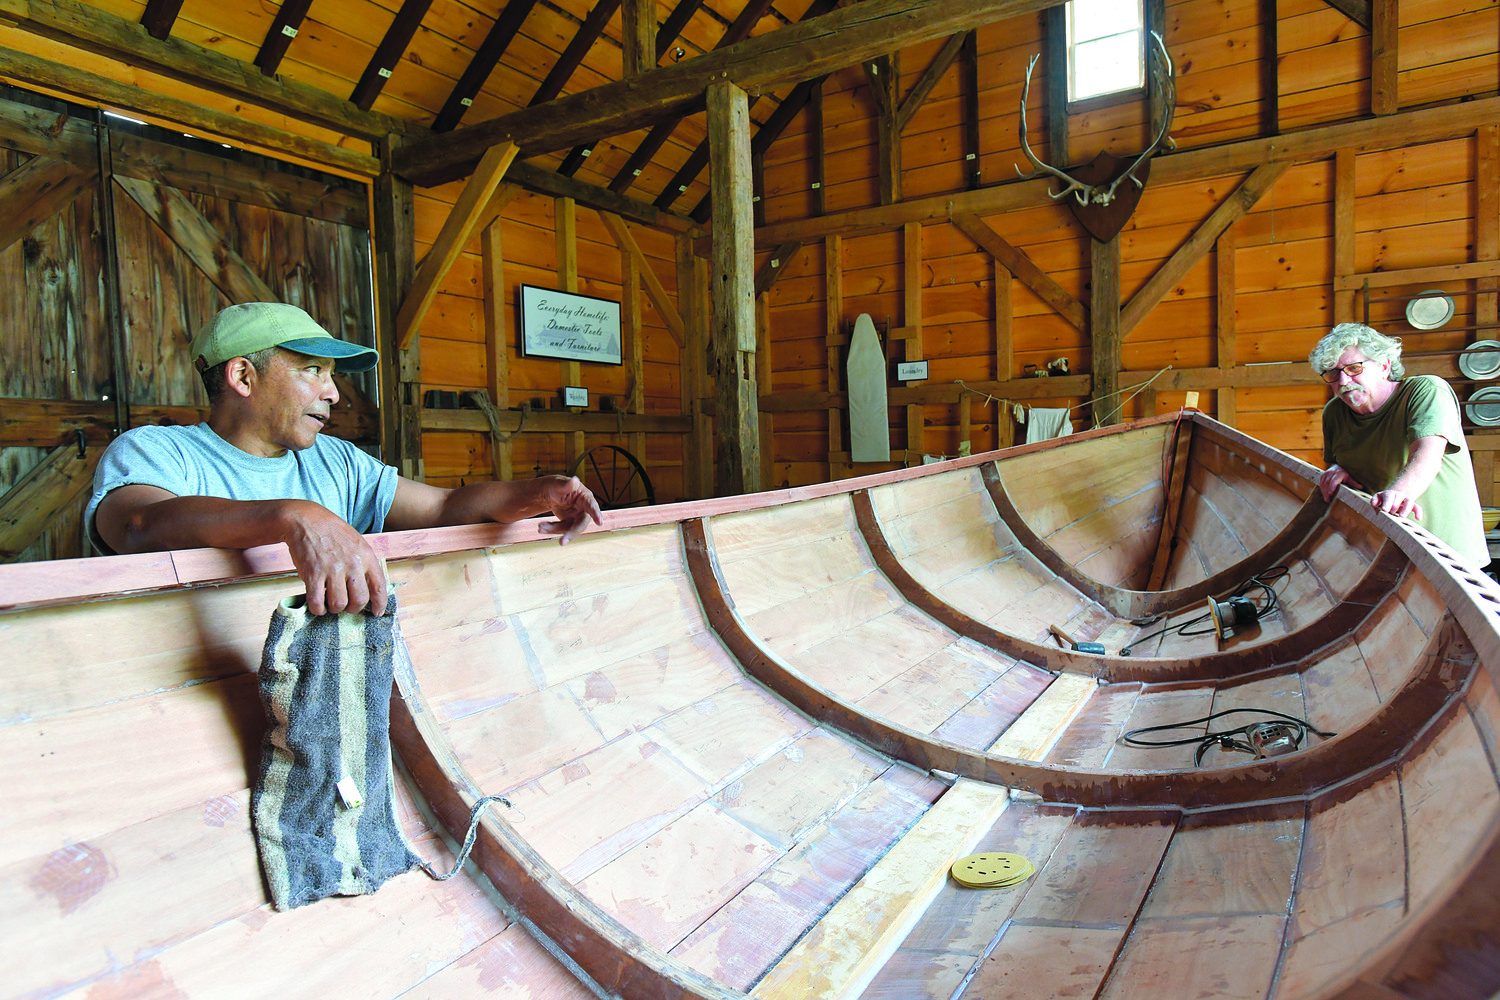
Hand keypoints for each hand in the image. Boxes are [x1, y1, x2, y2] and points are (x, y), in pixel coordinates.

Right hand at [280, 501, 388, 615]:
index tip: (376, 613)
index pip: (379, 586)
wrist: (306, 520)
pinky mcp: (313, 573)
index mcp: (366, 556)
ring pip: (339, 604)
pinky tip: (317, 605)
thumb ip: (364, 563)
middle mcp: (352, 564)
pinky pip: (317, 602)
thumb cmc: (332, 532)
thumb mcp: (357, 543)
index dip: (379, 604)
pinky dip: (317, 609)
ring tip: (330, 603)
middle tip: (346, 606)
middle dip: (353, 608)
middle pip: (359, 600)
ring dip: (334, 609)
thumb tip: (369, 588)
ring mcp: (332, 569)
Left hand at [532, 475, 603, 543]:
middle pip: (580, 524)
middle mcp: (584, 510)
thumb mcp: (560, 484)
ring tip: (540, 527)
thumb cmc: (557, 485)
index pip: (592, 506)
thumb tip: (574, 479)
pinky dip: (551, 529)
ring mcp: (576, 518)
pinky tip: (542, 527)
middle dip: (571, 534)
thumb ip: (567, 484)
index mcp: (585, 497)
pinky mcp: (569, 524)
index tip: (600, 522)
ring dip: (554, 530)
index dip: (596, 514)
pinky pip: (560, 529)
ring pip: (568, 529)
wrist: (550, 493)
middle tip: (562, 542)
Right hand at [1319, 465, 1363, 501]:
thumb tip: (1361, 487)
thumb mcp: (1350, 477)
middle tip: (1328, 500)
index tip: (1330, 493)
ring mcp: (1326, 474)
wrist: (1339, 466)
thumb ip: (1354, 483)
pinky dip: (1322, 490)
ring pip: (1323, 484)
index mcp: (1339, 473)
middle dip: (1327, 492)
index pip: (1334, 480)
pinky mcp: (1322, 476)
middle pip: (1327, 483)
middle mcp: (1331, 472)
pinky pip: (1321, 483)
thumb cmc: (1345, 473)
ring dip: (1324, 492)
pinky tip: (1325, 495)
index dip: (1332, 487)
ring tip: (1327, 499)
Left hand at [1371, 489, 1423, 521]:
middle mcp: (1399, 495)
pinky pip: (1417, 508)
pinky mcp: (1413, 506)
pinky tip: (1418, 519)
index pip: (1389, 496)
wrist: (1394, 499)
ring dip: (1406, 509)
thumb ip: (1374, 499)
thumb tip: (1374, 504)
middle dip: (1395, 505)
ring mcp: (1407, 500)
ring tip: (1402, 517)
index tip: (1385, 510)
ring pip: (1409, 502)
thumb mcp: (1378, 498)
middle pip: (1399, 497)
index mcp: (1390, 493)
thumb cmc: (1383, 500)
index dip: (1387, 502)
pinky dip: (1419, 512)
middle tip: (1391, 513)